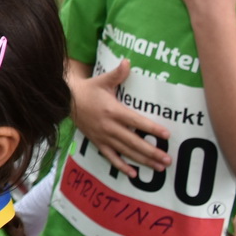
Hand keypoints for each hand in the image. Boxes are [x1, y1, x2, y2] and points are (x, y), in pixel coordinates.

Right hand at [69, 60, 170, 177]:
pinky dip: (122, 166)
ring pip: (126, 152)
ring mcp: (103, 137)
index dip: (152, 128)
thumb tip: (128, 61)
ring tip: (159, 167)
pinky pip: (111, 157)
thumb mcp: (103, 80)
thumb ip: (117, 73)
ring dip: (143, 160)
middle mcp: (109, 127)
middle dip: (152, 151)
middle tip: (168, 159)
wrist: (67, 101)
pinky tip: (134, 174)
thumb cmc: (88, 90)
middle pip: (134, 142)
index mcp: (113, 111)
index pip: (136, 121)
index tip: (167, 135)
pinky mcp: (98, 142)